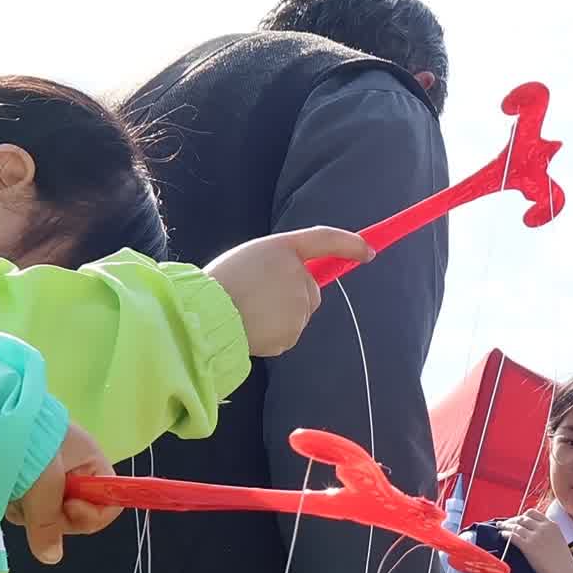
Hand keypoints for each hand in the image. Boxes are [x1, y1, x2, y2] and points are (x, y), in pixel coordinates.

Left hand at [8, 420, 117, 564]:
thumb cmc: (28, 442)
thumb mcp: (43, 482)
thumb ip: (48, 523)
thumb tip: (51, 557)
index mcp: (91, 462)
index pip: (108, 502)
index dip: (90, 515)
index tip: (67, 509)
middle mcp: (72, 468)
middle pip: (73, 512)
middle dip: (50, 515)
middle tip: (31, 504)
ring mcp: (47, 472)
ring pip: (45, 511)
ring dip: (28, 510)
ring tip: (11, 491)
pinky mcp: (24, 474)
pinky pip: (26, 503)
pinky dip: (15, 502)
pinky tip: (2, 489)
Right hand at [205, 227, 368, 357]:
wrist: (204, 316)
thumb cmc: (220, 283)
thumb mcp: (249, 259)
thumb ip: (279, 265)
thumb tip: (304, 283)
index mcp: (282, 249)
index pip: (325, 238)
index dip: (350, 243)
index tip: (368, 251)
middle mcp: (297, 276)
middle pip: (311, 289)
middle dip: (295, 294)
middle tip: (259, 297)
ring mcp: (298, 306)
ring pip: (298, 313)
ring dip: (280, 314)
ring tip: (249, 312)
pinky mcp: (292, 333)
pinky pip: (288, 333)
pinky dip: (274, 333)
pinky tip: (251, 327)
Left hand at [507, 517, 572, 572]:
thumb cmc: (563, 561)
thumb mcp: (558, 540)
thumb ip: (548, 533)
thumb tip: (535, 533)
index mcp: (551, 525)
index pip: (533, 513)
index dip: (522, 516)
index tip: (517, 520)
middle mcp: (543, 528)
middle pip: (522, 518)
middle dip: (512, 520)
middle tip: (505, 524)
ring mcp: (535, 536)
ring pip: (516, 526)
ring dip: (506, 526)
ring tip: (501, 528)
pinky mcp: (528, 546)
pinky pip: (512, 536)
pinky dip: (505, 534)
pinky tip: (502, 536)